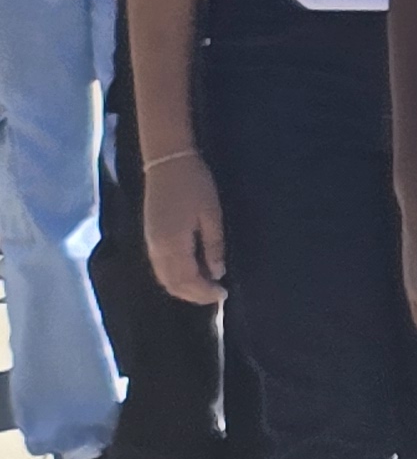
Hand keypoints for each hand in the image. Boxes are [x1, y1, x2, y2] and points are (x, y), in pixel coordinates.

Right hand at [143, 149, 225, 304]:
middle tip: (216, 295)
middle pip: (172, 284)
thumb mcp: (211, 215)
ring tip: (206, 288)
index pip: (187, 280)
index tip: (223, 294)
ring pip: (164, 277)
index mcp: (172, 245)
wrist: (167, 163)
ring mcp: (150, 244)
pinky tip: (190, 273)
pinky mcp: (150, 237)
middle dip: (194, 295)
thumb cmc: (195, 185)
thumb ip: (213, 246)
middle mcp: (157, 249)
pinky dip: (174, 277)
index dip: (204, 292)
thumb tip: (217, 272)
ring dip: (183, 288)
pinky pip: (160, 267)